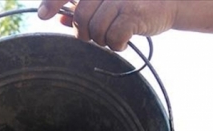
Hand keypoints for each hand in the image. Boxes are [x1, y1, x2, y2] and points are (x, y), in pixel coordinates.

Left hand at [37, 0, 177, 50]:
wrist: (170, 3)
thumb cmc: (135, 3)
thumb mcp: (108, 2)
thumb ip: (85, 7)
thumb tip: (60, 19)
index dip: (52, 2)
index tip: (42, 15)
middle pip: (81, 16)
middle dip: (85, 33)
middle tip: (95, 37)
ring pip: (96, 29)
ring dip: (103, 40)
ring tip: (114, 37)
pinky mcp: (133, 13)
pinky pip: (113, 37)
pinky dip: (116, 45)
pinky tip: (124, 42)